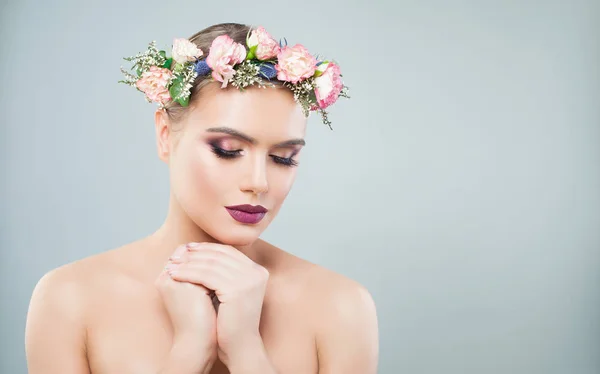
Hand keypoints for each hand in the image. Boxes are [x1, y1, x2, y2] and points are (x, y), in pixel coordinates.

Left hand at [166, 242, 268, 366]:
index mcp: (258, 271)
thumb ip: (226, 273)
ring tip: (172, 265)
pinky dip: (188, 273)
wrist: (241, 346)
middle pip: (220, 255)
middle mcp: (256, 272)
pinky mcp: (236, 289)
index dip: (207, 248)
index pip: (229, 251)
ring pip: (211, 264)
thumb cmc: (232, 321)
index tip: (189, 249)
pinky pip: (206, 276)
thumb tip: (203, 253)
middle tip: (177, 254)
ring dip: (188, 263)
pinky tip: (175, 275)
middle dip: (196, 254)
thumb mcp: (233, 291)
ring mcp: (248, 280)